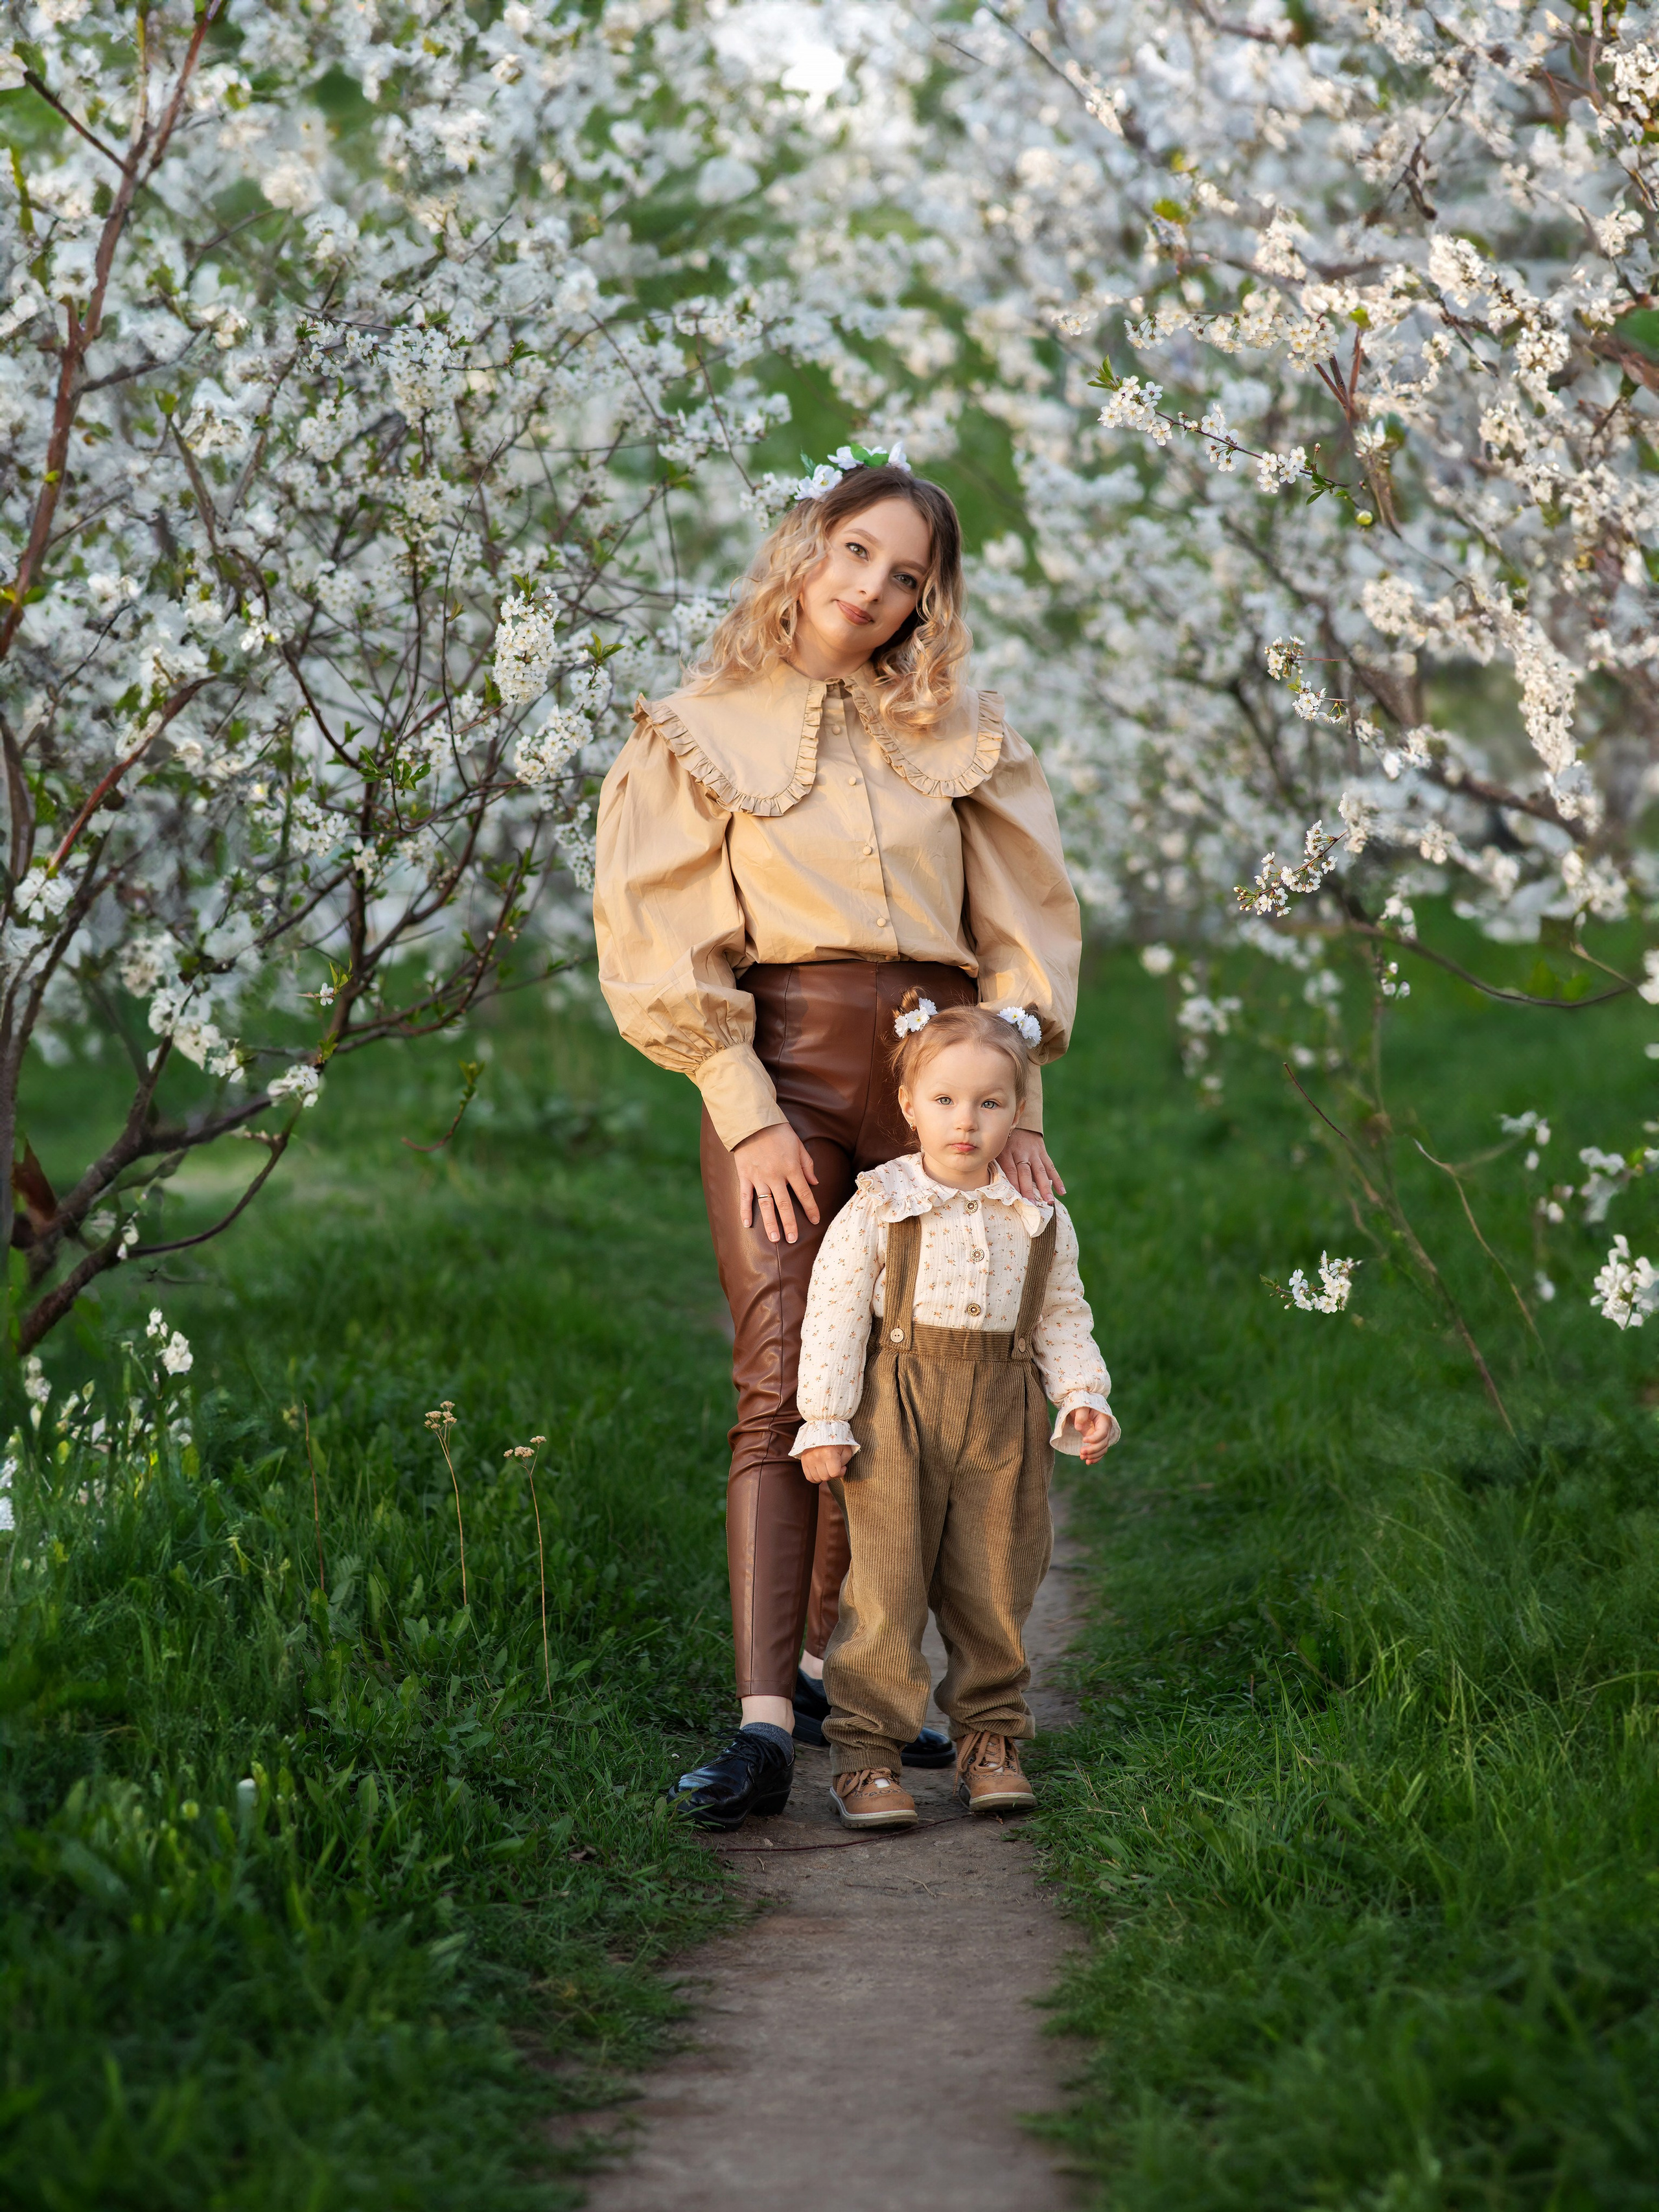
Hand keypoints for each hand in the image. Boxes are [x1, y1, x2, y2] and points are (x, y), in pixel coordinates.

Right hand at [733, 1122, 819, 1243]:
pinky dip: (745, 1211)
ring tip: (774, 1239)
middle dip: (790, 1223)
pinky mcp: (745, 1176)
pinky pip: (745, 1197)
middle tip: (793, 1239)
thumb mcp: (798, 1145)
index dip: (811, 1208)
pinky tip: (747, 1225)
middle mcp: (776, 1176)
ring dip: (770, 1223)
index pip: (804, 1193)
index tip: (815, 1221)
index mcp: (791, 1168)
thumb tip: (815, 1183)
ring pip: (766, 1205)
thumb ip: (807, 1165)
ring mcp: (759, 1177)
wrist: (753, 1121)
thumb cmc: (778, 1132)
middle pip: (785, 1205)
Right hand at [801, 1444, 852, 1484]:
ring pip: (817, 1479)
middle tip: (834, 1466)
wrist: (823, 1429)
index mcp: (829, 1453)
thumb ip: (844, 1462)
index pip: (835, 1473)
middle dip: (832, 1474)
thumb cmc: (837, 1441)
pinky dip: (815, 1477)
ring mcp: (809, 1459)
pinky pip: (809, 1477)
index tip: (842, 1466)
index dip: (841, 1472)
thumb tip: (837, 1472)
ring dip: (823, 1476)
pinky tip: (820, 1471)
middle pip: (826, 1477)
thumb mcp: (846, 1449)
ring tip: (827, 1468)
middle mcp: (817, 1457)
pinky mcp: (804, 1460)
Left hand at [998, 1127, 1064, 1204]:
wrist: (1018, 1120)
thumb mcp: (995, 1148)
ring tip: (1049, 1201)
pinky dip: (1057, 1180)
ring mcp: (1033, 1153)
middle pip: (1025, 1173)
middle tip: (1031, 1204)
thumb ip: (993, 1163)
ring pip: (1040, 1171)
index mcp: (1006, 1152)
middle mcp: (1021, 1152)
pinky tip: (1062, 1192)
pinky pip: (1051, 1167)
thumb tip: (990, 1184)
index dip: (1014, 1185)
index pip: (1010, 1170)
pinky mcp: (1042, 1152)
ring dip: (1045, 1187)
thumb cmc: (1002, 1140)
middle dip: (1028, 1190)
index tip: (1016, 1199)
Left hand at [1065, 1406, 1116, 1464]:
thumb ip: (1080, 1414)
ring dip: (1094, 1455)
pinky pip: (1100, 1450)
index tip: (1083, 1440)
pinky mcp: (1097, 1439)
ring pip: (1102, 1448)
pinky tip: (1088, 1462)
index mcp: (1104, 1419)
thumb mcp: (1080, 1405)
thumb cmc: (1081, 1402)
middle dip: (1093, 1449)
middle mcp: (1105, 1428)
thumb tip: (1078, 1427)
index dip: (1094, 1439)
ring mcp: (1102, 1434)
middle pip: (1103, 1443)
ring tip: (1082, 1457)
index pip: (1102, 1433)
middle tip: (1081, 1452)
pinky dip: (1095, 1457)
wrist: (1082, 1402)